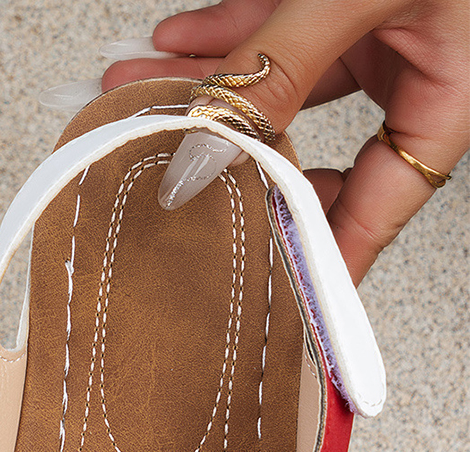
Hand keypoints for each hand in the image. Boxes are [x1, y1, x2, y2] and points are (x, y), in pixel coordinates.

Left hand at [101, 0, 469, 282]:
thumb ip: (284, 65)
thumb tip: (212, 143)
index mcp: (443, 104)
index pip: (371, 212)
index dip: (312, 258)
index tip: (260, 298)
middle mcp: (408, 80)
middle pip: (308, 153)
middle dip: (228, 166)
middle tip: (168, 191)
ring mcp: (373, 38)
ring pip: (276, 88)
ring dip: (202, 92)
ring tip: (135, 103)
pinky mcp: (344, 3)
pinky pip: (274, 28)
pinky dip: (220, 34)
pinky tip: (168, 45)